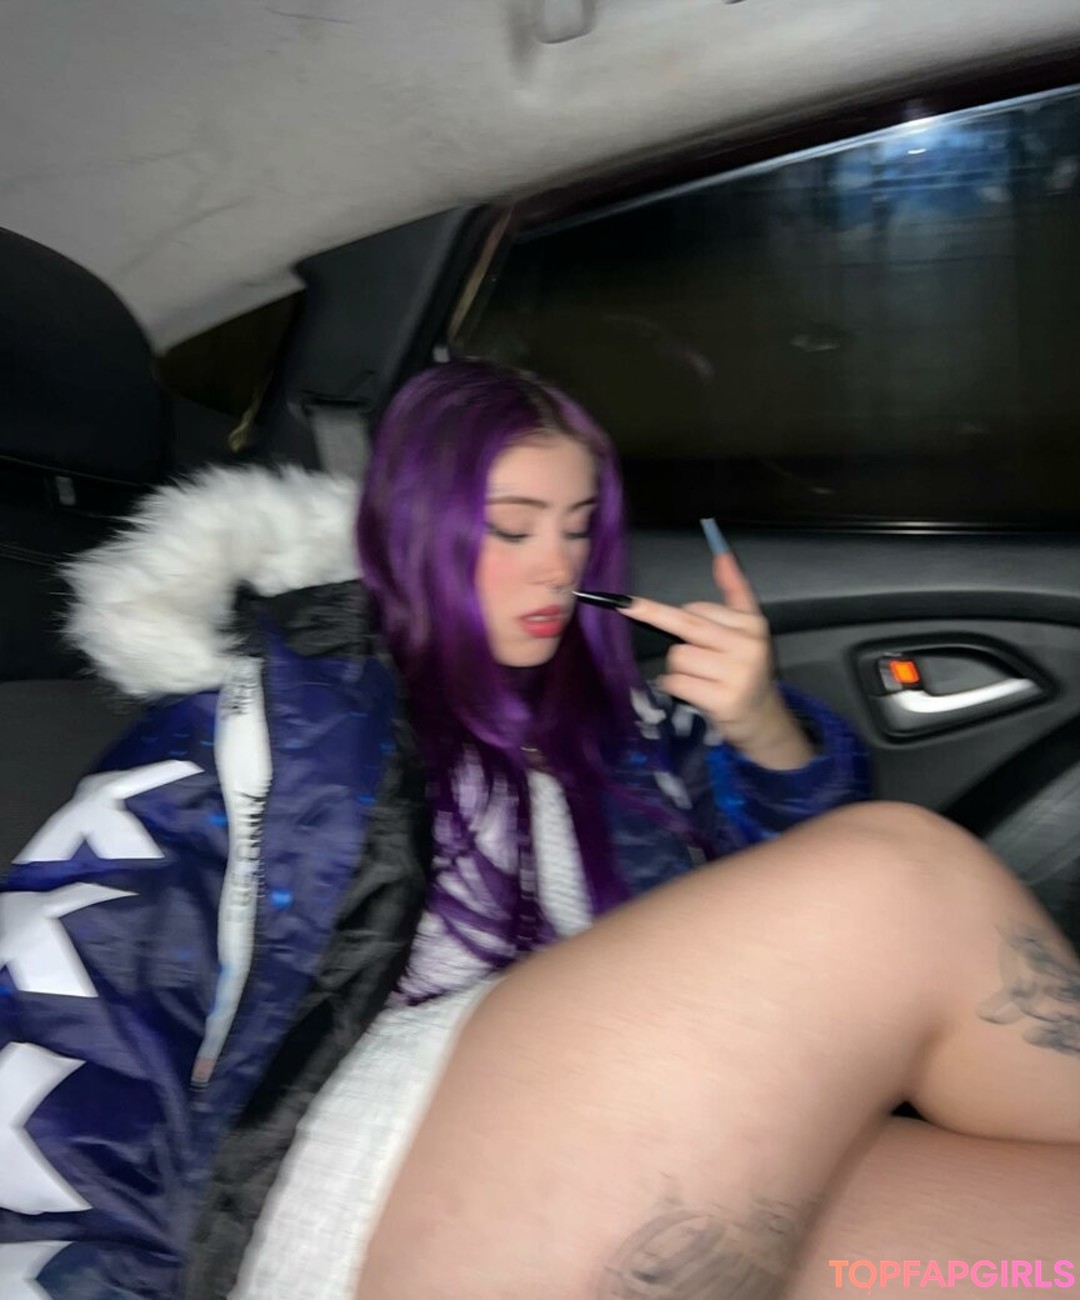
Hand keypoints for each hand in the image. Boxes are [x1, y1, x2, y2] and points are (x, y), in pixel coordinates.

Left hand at [619, 551, 814, 769]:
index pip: (698, 609)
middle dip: (652, 615)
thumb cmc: (745, 668)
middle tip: (624, 606)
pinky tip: (692, 692)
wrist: (762, 717)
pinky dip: (673, 686)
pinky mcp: (723, 699)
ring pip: (678, 656)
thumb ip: (735, 589)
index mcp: (752, 624)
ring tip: (698, 677)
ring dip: (677, 668)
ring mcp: (736, 674)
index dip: (679, 616)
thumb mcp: (748, 627)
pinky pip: (676, 682)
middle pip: (685, 625)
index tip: (646, 608)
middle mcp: (747, 646)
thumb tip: (721, 553)